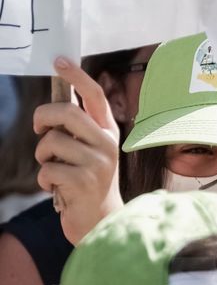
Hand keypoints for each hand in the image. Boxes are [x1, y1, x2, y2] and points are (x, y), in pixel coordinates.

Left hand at [33, 58, 122, 244]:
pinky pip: (47, 169)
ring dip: (42, 157)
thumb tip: (55, 107)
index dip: (76, 76)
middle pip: (66, 112)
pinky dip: (44, 180)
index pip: (94, 97)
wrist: (103, 223)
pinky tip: (57, 189)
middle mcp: (108, 144)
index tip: (59, 61)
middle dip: (42, 118)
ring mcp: (98, 163)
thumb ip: (78, 131)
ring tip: (54, 170)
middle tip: (39, 131)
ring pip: (51, 142)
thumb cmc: (89, 184)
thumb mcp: (90, 153)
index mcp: (109, 133)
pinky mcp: (84, 182)